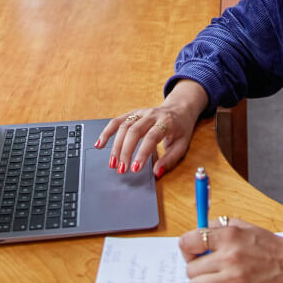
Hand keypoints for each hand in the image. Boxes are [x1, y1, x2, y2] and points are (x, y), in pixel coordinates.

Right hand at [94, 79, 208, 177]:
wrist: (180, 109)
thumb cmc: (181, 129)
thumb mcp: (182, 145)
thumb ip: (170, 159)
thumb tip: (157, 172)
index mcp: (166, 122)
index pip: (152, 137)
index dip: (142, 153)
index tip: (135, 169)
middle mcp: (152, 115)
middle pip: (134, 131)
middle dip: (125, 151)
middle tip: (121, 169)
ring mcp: (141, 112)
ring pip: (123, 126)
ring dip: (115, 146)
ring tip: (113, 164)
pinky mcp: (133, 113)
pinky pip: (117, 121)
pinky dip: (107, 132)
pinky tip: (100, 144)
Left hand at [178, 217, 282, 282]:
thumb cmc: (270, 246)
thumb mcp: (244, 227)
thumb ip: (219, 228)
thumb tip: (197, 236)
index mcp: (229, 236)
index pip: (188, 242)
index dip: (188, 248)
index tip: (194, 251)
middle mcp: (229, 258)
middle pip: (190, 269)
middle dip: (197, 268)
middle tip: (209, 267)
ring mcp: (233, 281)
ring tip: (216, 279)